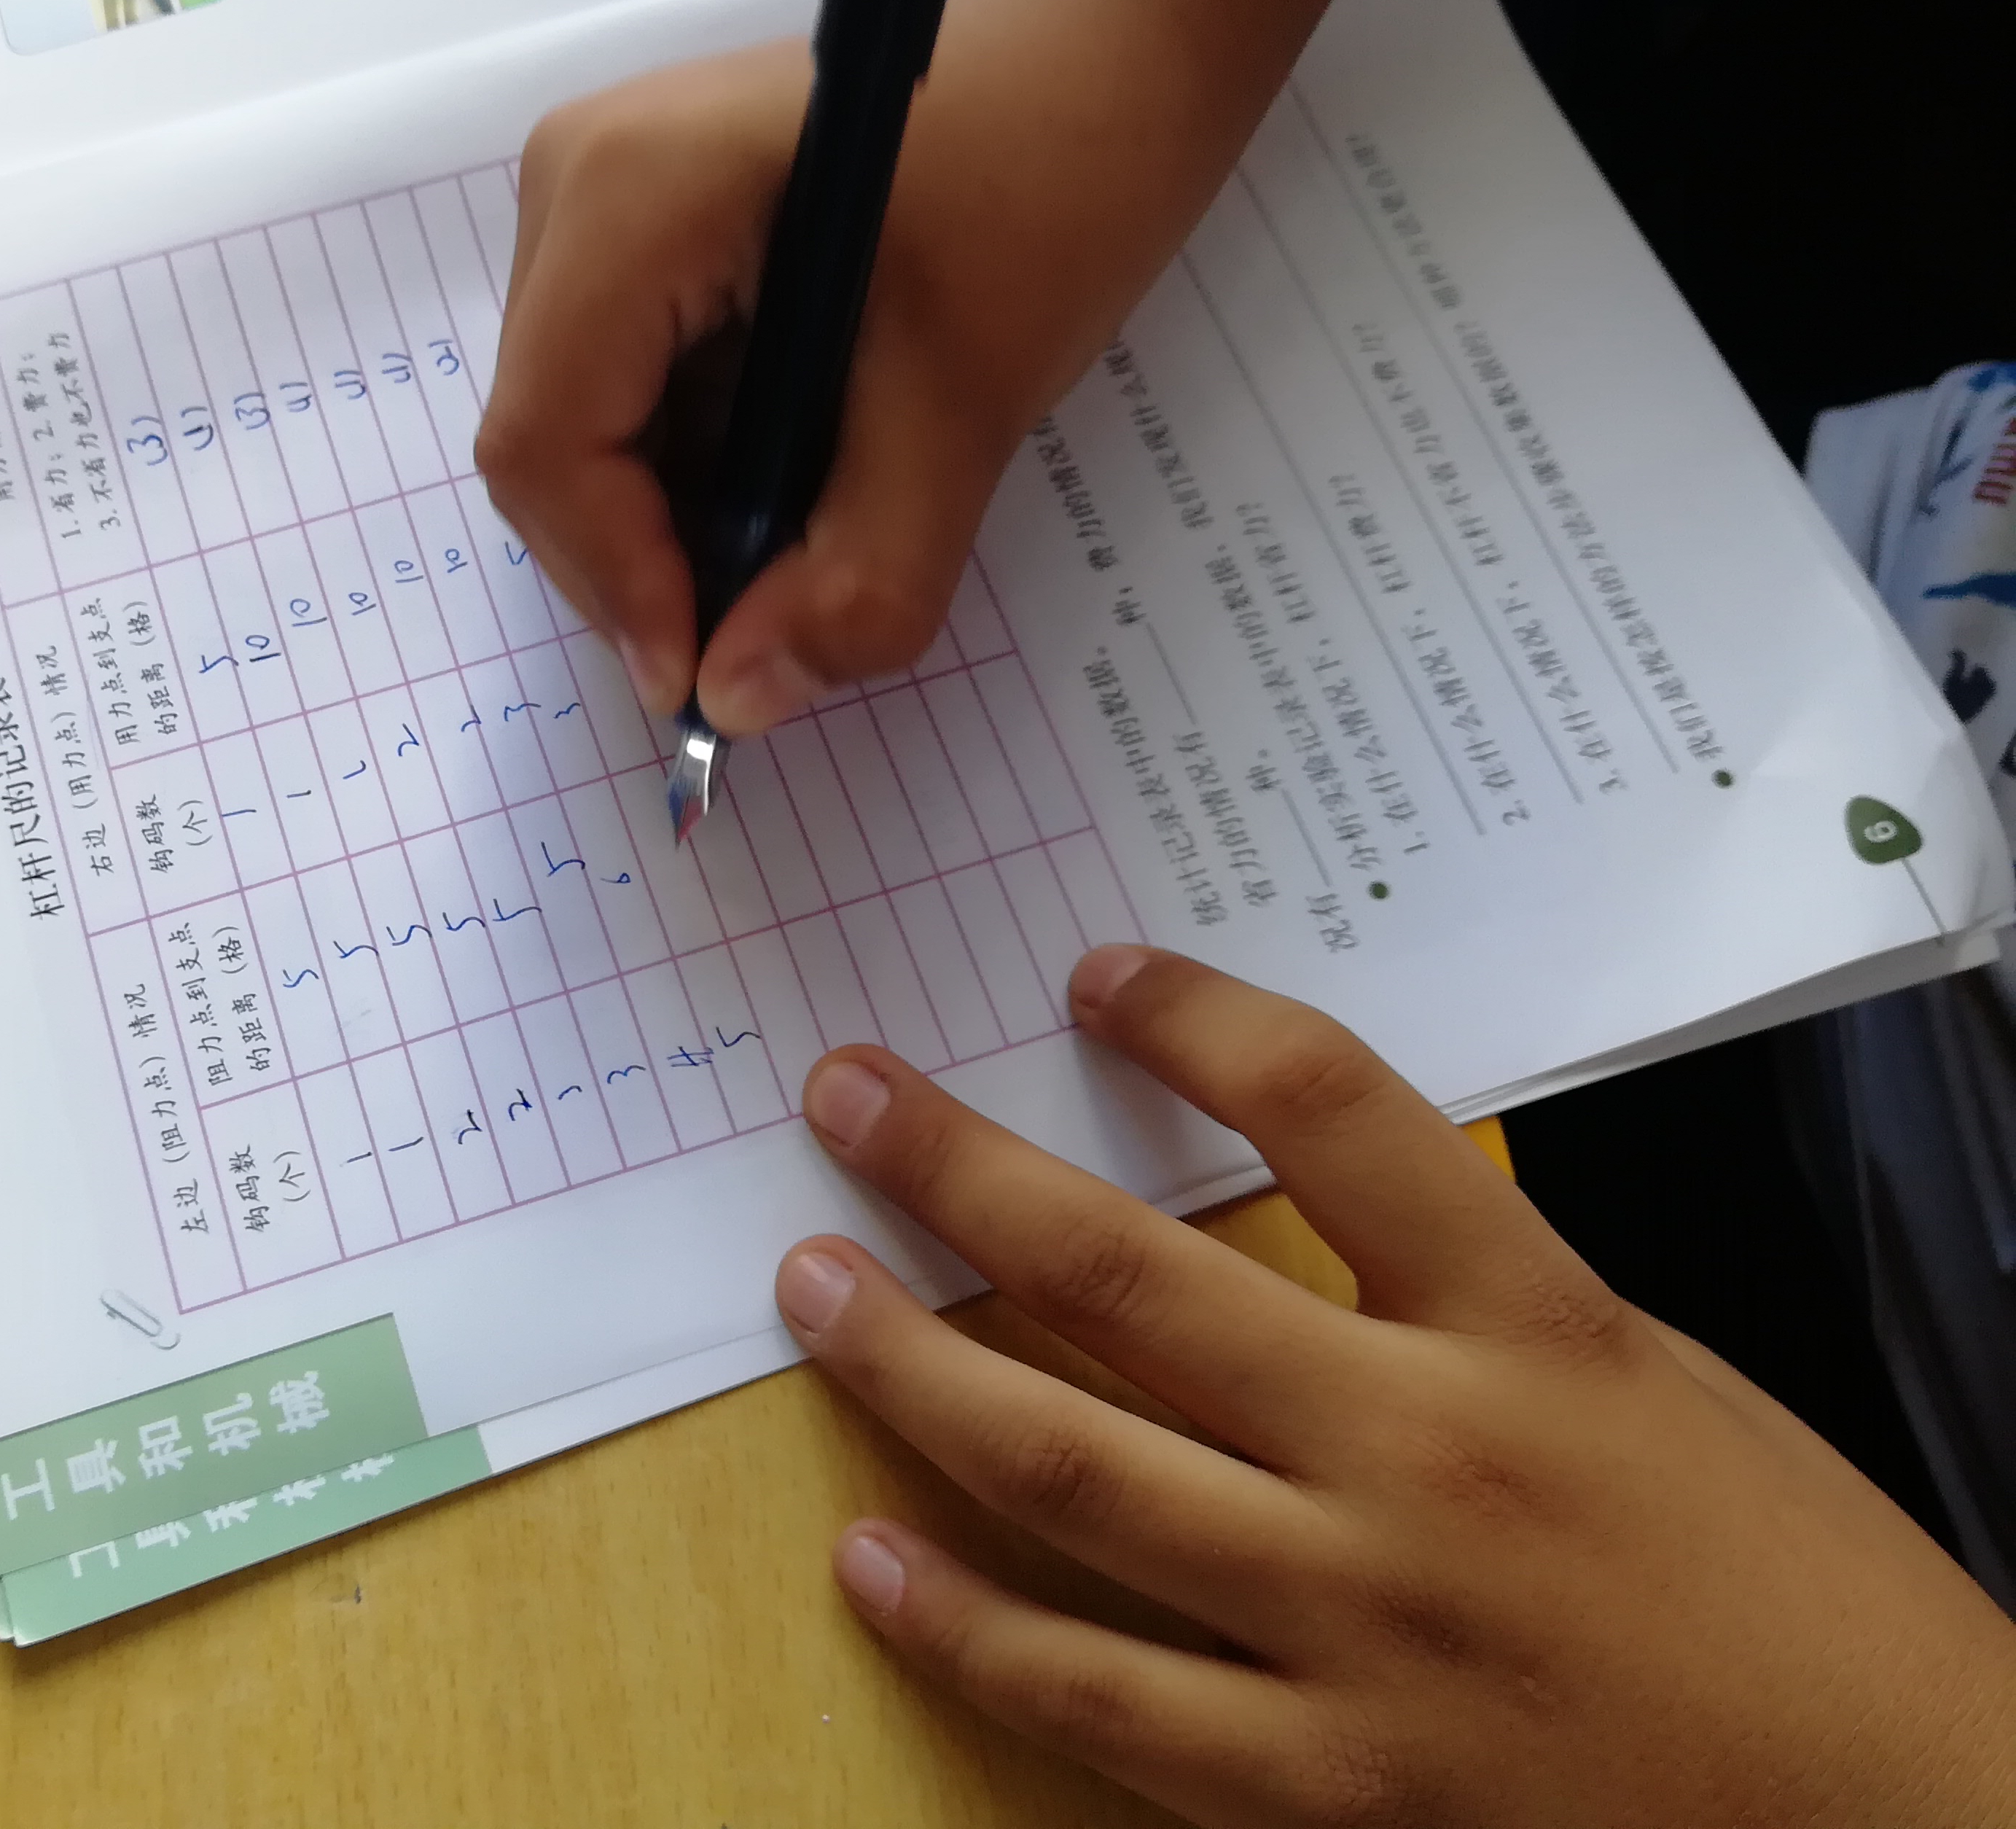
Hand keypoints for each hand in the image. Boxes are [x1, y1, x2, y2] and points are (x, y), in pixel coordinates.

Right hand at [476, 15, 1164, 735]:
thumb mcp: (965, 403)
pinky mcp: (639, 232)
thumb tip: (736, 705)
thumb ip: (855, 574)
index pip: (548, 438)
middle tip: (780, 628)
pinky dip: (703, 470)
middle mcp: (575, 183)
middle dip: (652, 561)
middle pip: (551, 441)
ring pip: (588, 432)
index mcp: (628, 189)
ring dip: (683, 522)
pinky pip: (629, 395)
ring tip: (814, 540)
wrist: (1109, 56)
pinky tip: (805, 473)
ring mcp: (598, 203)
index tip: (713, 682)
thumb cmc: (1052, 178)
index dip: (618, 580)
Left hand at [776, 946, 2015, 1827]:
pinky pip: (1104, 1700)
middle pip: (1136, 1280)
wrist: (1911, 1828)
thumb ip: (1470, 1296)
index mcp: (1535, 1330)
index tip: (1093, 972)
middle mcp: (1424, 1459)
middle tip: (844, 1097)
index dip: (1197, 1017)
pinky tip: (871, 1559)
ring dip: (915, 1371)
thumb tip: (1285, 1206)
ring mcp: (1362, 1628)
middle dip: (962, 1173)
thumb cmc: (1795, 1590)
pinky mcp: (1332, 1785)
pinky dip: (971, 1627)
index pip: (1336, 1111)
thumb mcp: (1651, 1379)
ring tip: (809, 1287)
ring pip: (1078, 1472)